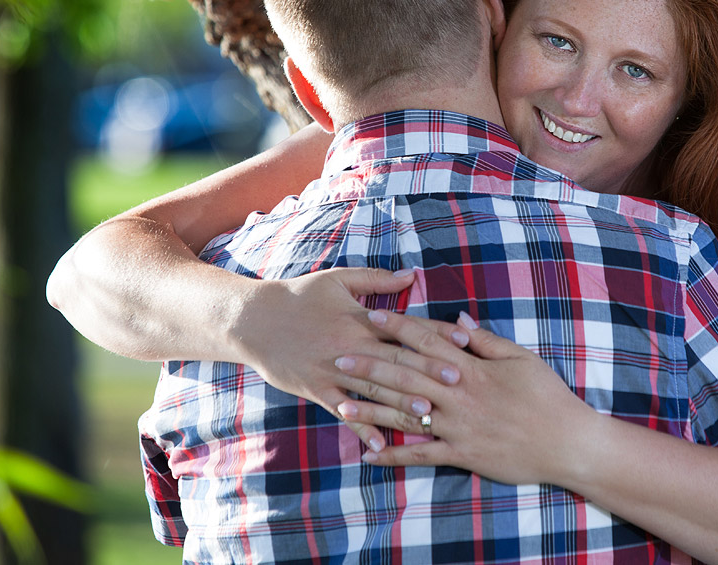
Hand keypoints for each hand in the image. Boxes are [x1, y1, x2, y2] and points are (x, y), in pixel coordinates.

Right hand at [228, 267, 469, 452]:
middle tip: (459, 383)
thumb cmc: (299, 295)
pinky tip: (381, 443)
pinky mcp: (316, 390)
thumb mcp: (338, 279)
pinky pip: (343, 412)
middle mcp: (350, 346)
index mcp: (360, 319)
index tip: (464, 340)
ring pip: (373, 390)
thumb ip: (377, 279)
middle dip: (428, 372)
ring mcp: (333, 371)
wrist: (254, 320)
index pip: (405, 327)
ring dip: (401, 403)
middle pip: (396, 361)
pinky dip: (362, 427)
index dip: (435, 334)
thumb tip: (412, 275)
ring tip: (429, 415)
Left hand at [336, 310, 597, 484]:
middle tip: (338, 357)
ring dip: (372, 411)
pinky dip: (395, 456)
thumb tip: (457, 318)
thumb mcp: (520, 358)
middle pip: (406, 376)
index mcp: (472, 368)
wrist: (567, 442)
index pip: (427, 341)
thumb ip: (485, 339)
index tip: (370, 317)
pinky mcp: (462, 454)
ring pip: (407, 415)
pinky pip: (422, 455)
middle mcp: (459, 395)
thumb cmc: (547, 396)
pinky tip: (370, 455)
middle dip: (370, 366)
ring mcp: (458, 427)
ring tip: (341, 405)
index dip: (397, 328)